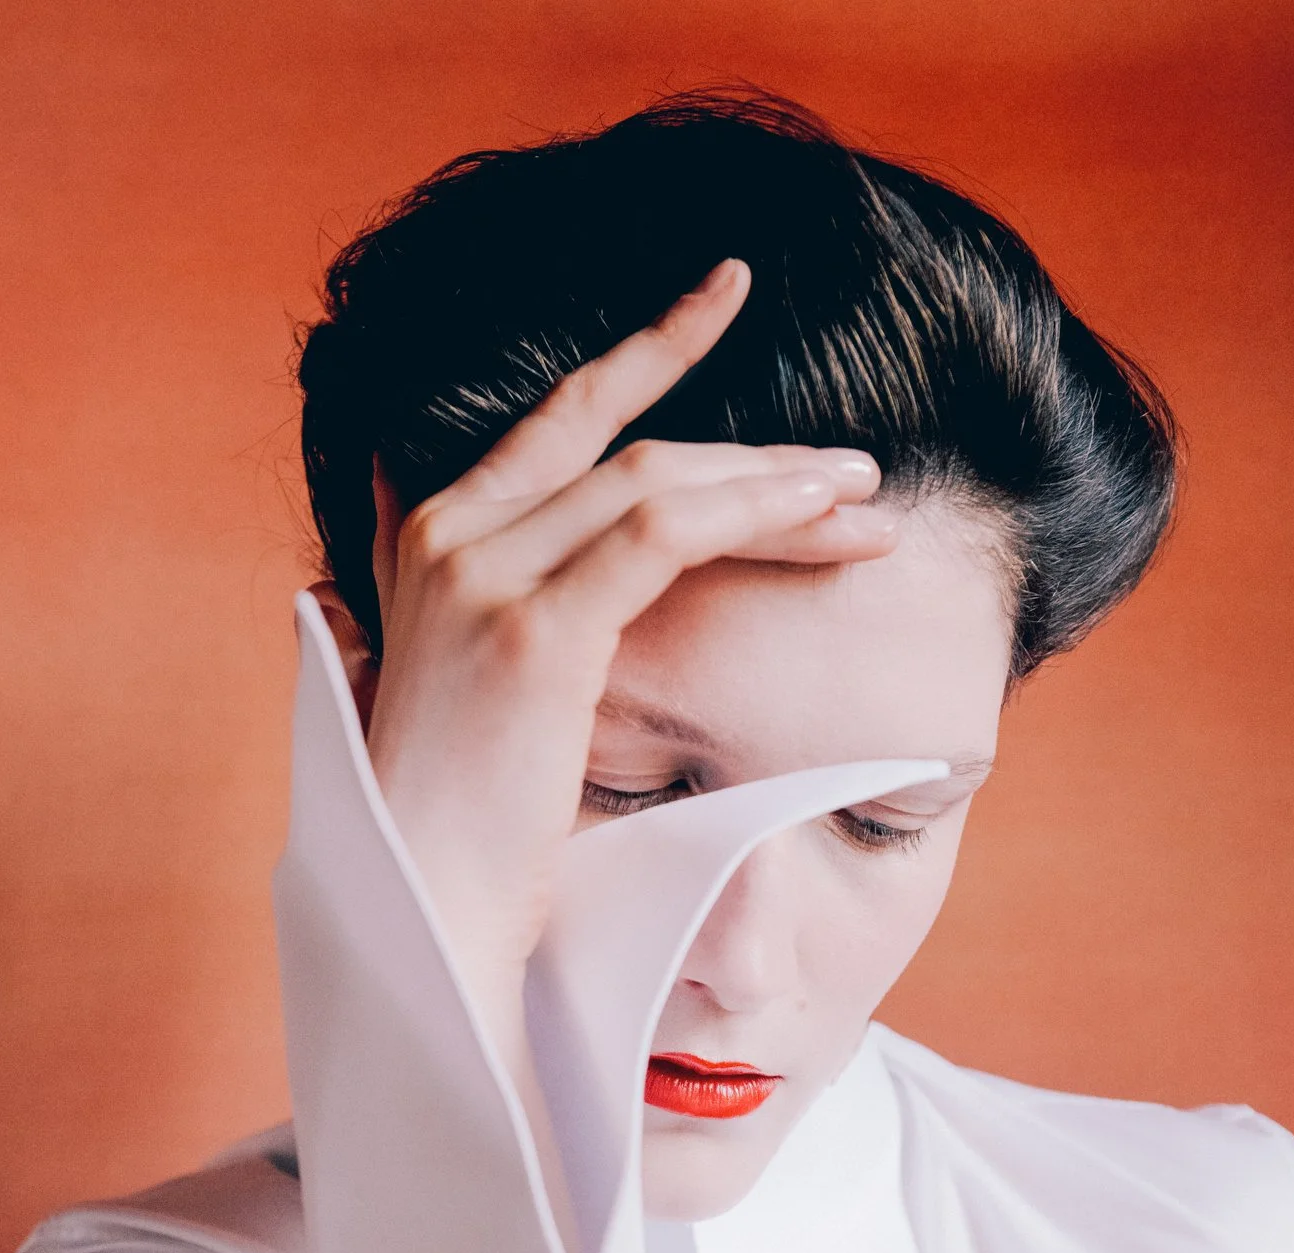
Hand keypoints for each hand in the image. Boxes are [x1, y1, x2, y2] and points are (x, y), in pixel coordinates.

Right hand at [358, 258, 896, 1062]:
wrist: (425, 916)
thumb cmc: (460, 825)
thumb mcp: (448, 683)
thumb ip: (453, 592)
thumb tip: (449, 525)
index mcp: (430, 539)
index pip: (558, 417)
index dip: (648, 348)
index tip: (725, 295)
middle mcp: (447, 535)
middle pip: (625, 442)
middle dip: (753, 450)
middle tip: (856, 470)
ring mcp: (482, 574)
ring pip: (658, 479)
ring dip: (778, 482)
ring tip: (868, 498)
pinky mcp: (534, 632)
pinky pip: (665, 533)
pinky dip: (756, 512)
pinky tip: (829, 515)